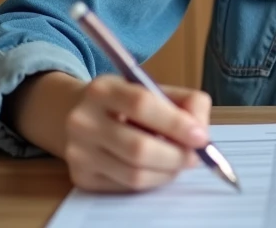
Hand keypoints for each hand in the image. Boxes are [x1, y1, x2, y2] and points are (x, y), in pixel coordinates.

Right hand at [62, 75, 212, 191]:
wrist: (74, 114)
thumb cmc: (125, 103)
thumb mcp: (151, 88)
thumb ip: (184, 102)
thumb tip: (201, 133)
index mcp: (103, 89)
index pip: (142, 105)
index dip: (176, 123)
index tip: (201, 137)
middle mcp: (83, 120)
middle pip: (138, 147)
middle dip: (176, 156)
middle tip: (195, 157)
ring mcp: (78, 151)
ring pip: (134, 173)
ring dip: (166, 172)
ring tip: (178, 162)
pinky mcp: (80, 177)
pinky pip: (126, 187)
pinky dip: (151, 180)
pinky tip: (157, 168)